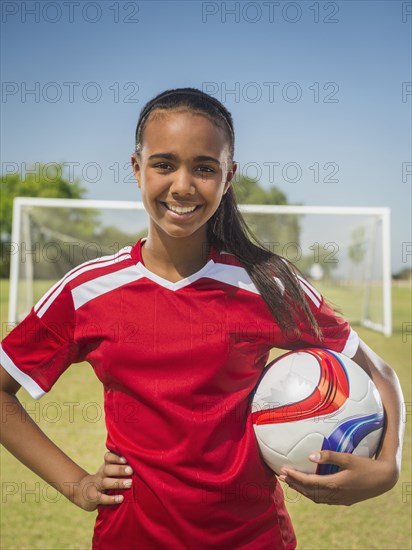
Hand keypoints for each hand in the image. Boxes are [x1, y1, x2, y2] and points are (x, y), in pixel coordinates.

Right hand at [73, 451, 133, 511]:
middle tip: (131, 470)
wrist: (81, 492)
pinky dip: (112, 498)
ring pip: (105, 482)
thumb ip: (120, 466)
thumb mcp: (108, 472)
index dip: (116, 457)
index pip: (108, 457)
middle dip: (119, 469)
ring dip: (118, 483)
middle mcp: (100, 475)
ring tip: (130, 483)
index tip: (126, 458)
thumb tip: (139, 462)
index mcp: (105, 467)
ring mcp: (96, 486)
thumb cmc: (102, 480)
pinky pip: (102, 498)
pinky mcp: (93, 498)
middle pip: (107, 469)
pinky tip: (121, 498)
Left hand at [278, 451, 397, 505]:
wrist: (383, 479)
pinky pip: (324, 500)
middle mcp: (335, 495)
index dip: (294, 477)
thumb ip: (328, 456)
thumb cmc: (365, 466)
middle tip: (282, 476)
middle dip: (294, 484)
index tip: (283, 470)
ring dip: (302, 490)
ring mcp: (339, 499)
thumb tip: (310, 456)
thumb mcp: (347, 458)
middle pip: (309, 492)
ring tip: (291, 482)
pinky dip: (313, 494)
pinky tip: (309, 489)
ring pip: (316, 497)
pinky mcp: (344, 500)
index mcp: (334, 484)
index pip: (308, 483)